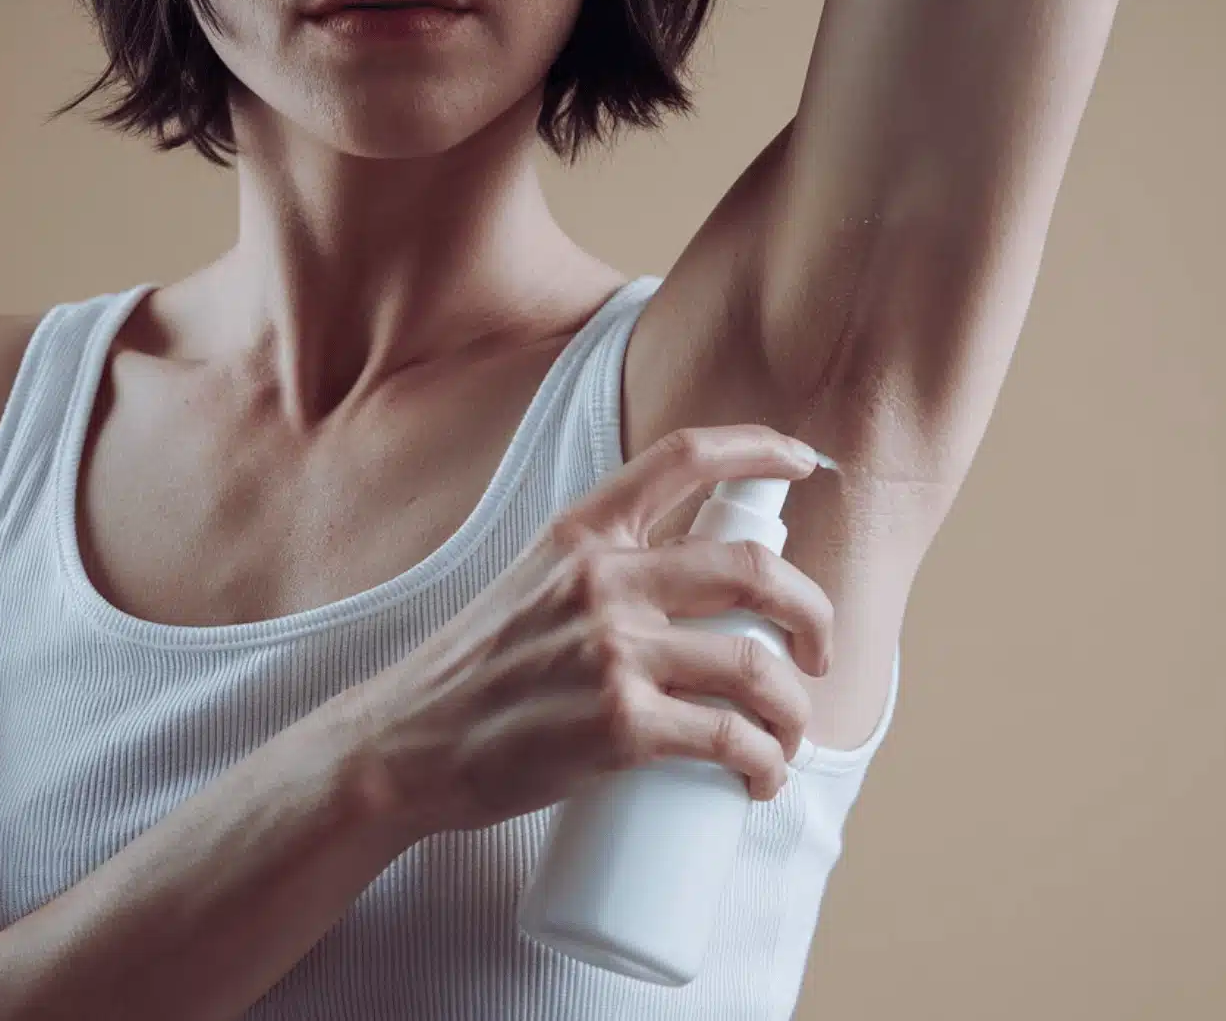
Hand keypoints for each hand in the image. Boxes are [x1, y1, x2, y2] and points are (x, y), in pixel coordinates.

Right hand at [341, 424, 834, 836]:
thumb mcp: (530, 585)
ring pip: (757, 665)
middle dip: (814, 614)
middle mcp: (602, 580)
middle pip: (753, 568)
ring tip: (787, 736)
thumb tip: (691, 590)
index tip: (802, 460)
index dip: (758, 448)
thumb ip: (600, 571)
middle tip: (818, 653)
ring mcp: (612, 652)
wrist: (407, 745)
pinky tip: (759, 777)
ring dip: (795, 708)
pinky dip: (764, 763)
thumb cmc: (473, 675)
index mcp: (580, 533)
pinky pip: (730, 739)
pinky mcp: (619, 726)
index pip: (683, 457)